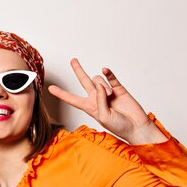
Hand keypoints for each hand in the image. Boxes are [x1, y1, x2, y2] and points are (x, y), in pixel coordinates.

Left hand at [48, 58, 166, 143]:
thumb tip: (99, 85)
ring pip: (98, 80)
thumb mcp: (104, 117)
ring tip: (110, 96)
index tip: (51, 89)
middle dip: (78, 70)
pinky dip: (108, 73)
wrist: (136, 126)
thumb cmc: (119, 126)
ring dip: (103, 86)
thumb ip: (99, 101)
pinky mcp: (118, 88)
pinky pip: (110, 77)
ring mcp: (107, 92)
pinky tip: (105, 70)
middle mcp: (96, 98)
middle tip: (73, 60)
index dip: (61, 94)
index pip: (72, 99)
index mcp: (89, 107)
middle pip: (84, 81)